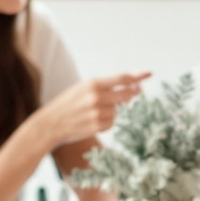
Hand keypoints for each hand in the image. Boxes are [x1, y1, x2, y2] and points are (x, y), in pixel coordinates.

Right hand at [31, 75, 148, 153]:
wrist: (50, 123)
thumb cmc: (68, 103)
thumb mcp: (83, 88)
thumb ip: (106, 86)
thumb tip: (132, 88)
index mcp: (93, 83)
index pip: (122, 78)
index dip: (138, 76)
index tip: (149, 74)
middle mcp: (97, 97)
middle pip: (127, 95)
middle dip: (131, 95)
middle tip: (132, 94)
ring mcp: (98, 113)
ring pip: (118, 110)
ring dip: (113, 111)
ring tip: (94, 111)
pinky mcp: (98, 126)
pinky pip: (112, 122)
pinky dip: (107, 122)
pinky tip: (93, 121)